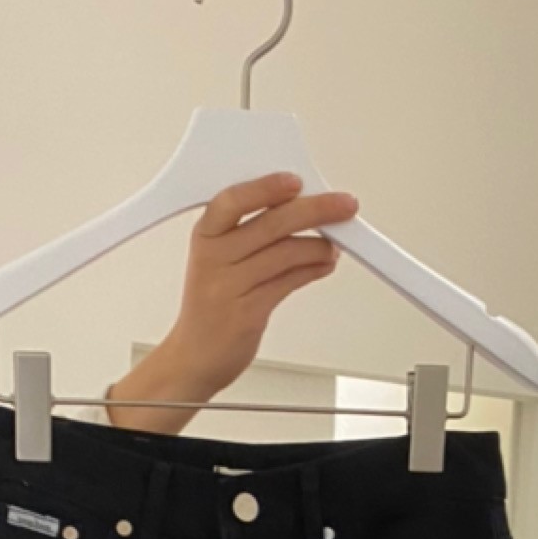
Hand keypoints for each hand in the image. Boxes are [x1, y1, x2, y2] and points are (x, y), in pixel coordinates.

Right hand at [105, 172, 357, 434]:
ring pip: (285, 253)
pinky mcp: (247, 314)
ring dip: (319, 245)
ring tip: (334, 243)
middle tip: (343, 205)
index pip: (233, 200)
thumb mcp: (220, 261)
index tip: (296, 181)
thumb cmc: (212, 306)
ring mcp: (229, 286)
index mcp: (206, 235)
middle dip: (314, 210)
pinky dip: (312, 269)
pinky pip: (288, 283)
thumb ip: (253, 234)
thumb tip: (300, 208)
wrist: (194, 357)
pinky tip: (325, 264)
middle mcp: (214, 258)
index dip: (266, 188)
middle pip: (270, 223)